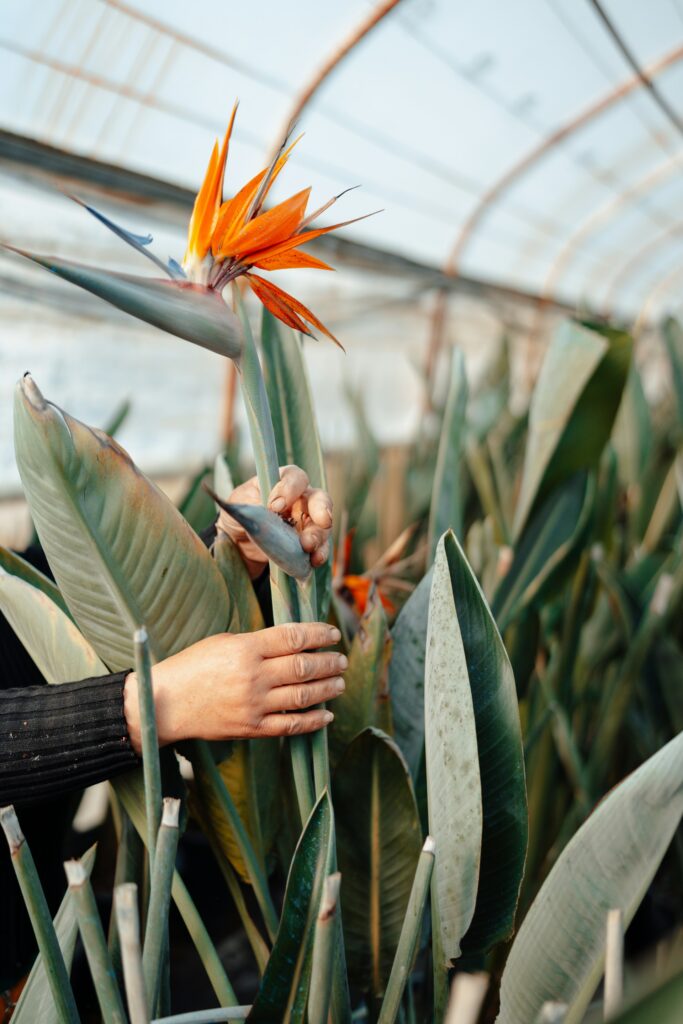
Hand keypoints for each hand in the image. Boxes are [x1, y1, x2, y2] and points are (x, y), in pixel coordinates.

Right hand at [123, 622, 345, 750]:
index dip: (319, 635)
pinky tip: (326, 714)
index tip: (332, 634)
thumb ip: (258, 642)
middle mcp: (253, 676)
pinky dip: (313, 720)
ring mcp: (253, 704)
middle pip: (303, 667)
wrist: (166, 703)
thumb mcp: (224, 642)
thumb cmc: (193, 666)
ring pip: (303, 695)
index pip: (293, 637)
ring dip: (327, 688)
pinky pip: (290, 725)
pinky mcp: (251, 728)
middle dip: (329, 663)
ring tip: (339, 682)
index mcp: (246, 649)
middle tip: (341, 660)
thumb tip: (295, 642)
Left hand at [218, 465, 332, 578]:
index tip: (276, 506)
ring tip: (309, 547)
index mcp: (282, 482)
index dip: (290, 489)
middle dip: (322, 510)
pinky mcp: (306, 543)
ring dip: (318, 536)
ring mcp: (306, 522)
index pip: (295, 478)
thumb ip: (255, 503)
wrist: (239, 542)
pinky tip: (314, 560)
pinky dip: (319, 553)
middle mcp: (300, 499)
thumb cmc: (241, 514)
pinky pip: (320, 547)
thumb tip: (271, 509)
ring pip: (322, 525)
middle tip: (322, 521)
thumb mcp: (240, 504)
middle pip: (319, 499)